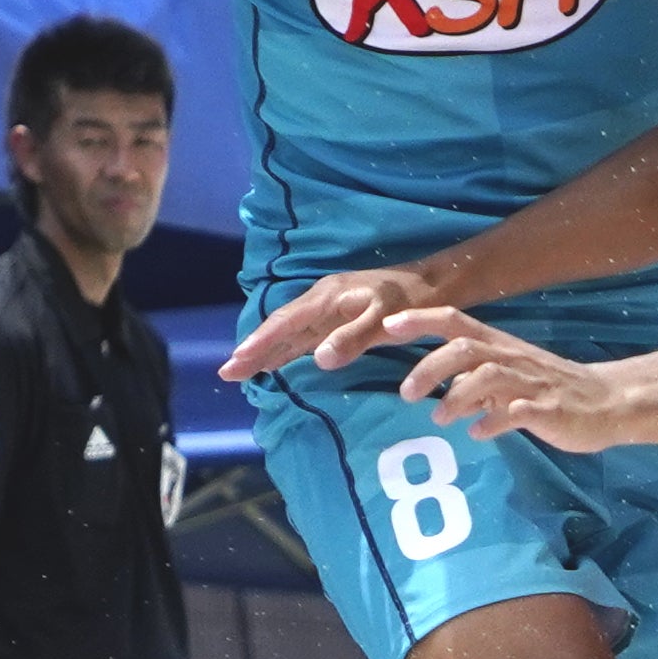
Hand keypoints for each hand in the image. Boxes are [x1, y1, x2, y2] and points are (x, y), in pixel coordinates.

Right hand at [222, 263, 440, 382]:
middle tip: (227, 373)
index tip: (238, 361)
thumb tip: (318, 360)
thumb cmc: (409, 301)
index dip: (261, 343)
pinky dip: (284, 350)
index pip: (285, 323)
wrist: (431, 285)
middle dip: (253, 350)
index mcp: (326, 298)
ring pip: (288, 333)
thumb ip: (353, 337)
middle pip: (279, 328)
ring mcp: (327, 310)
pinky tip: (275, 362)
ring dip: (265, 351)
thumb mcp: (384, 319)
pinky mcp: (335, 318)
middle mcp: (320, 302)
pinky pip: (302, 336)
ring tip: (241, 371)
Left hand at [391, 309, 640, 450]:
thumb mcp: (509, 376)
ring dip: (457, 396)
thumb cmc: (551, 388)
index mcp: (499, 347)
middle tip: (406, 394)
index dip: (420, 321)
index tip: (387, 327)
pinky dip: (494, 422)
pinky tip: (479, 433)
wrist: (607, 401)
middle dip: (429, 368)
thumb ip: (473, 381)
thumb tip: (440, 394)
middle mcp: (511, 359)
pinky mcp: (549, 410)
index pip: (454, 323)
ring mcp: (531, 384)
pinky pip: (518, 413)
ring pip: (488, 376)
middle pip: (464, 349)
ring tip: (440, 418)